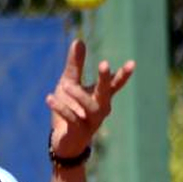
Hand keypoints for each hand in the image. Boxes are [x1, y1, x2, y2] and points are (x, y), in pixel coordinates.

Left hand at [45, 39, 134, 158]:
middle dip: (106, 79)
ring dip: (79, 95)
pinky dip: (62, 109)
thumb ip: (75, 65)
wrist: (62, 141)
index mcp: (100, 97)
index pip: (114, 84)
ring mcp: (91, 122)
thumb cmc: (69, 109)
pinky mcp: (79, 132)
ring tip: (65, 85)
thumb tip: (78, 40)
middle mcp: (100, 109)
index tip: (132, 63)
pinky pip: (73, 119)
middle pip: (106, 93)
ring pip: (91, 107)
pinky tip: (49, 98)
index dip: (123, 75)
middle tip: (104, 63)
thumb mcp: (69, 83)